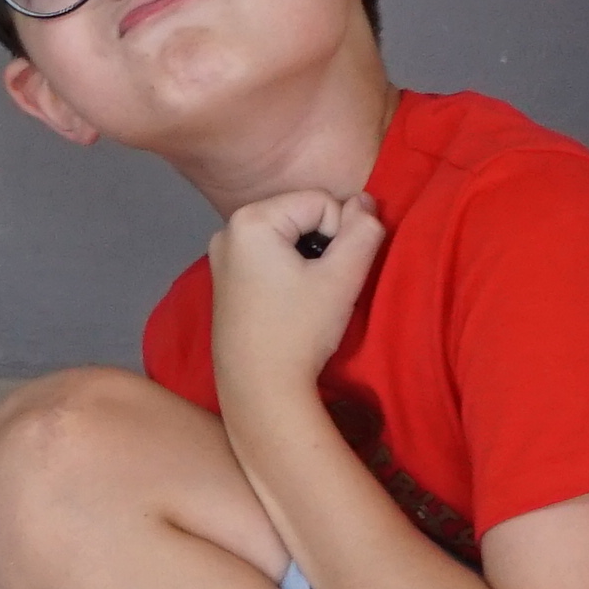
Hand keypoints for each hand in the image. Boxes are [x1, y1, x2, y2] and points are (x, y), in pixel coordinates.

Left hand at [206, 186, 385, 401]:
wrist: (259, 388)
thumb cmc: (300, 330)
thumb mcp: (342, 278)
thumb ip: (363, 232)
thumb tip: (366, 200)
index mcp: (250, 220)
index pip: (321, 202)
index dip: (340, 235)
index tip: (331, 276)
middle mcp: (228, 229)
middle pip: (301, 216)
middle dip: (322, 245)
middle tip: (321, 288)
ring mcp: (222, 255)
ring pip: (289, 237)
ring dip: (308, 259)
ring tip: (307, 297)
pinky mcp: (225, 278)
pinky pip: (270, 256)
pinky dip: (289, 271)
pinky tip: (290, 303)